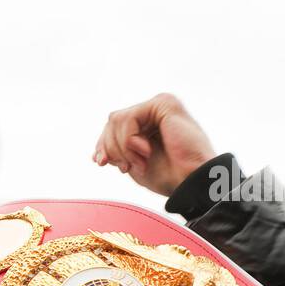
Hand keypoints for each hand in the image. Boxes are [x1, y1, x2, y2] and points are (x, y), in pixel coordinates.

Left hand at [92, 92, 215, 196]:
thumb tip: (94, 154)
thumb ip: (117, 153)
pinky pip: (128, 118)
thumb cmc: (169, 177)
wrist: (190, 181)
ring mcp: (160, 105)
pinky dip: (129, 140)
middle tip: (125, 168)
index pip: (114, 126)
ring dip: (122, 147)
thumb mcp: (133, 164)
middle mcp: (154, 111)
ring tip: (140, 162)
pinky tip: (145, 151)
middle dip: (111, 147)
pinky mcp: (164, 103)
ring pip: (116, 119)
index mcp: (149, 124)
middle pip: (112, 121)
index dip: (103, 145)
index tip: (101, 163)